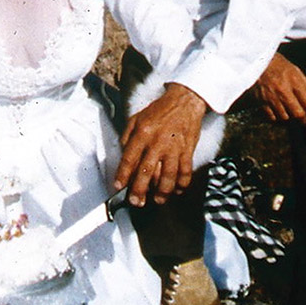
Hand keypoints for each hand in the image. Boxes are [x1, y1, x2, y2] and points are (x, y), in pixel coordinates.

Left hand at [113, 83, 207, 206]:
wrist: (184, 102)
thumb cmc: (159, 111)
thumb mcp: (136, 118)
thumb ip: (127, 137)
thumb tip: (123, 156)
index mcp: (142, 133)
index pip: (130, 158)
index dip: (122, 175)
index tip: (118, 187)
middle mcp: (158, 143)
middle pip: (147, 172)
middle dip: (140, 190)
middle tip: (136, 202)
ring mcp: (174, 148)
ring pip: (168, 176)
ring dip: (162, 192)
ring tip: (158, 200)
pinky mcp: (187, 151)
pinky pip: (185, 172)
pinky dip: (181, 184)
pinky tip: (176, 191)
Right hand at [252, 53, 305, 127]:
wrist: (256, 61)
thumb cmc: (279, 66)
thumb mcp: (296, 72)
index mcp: (294, 81)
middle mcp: (283, 90)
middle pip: (297, 114)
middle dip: (303, 120)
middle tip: (305, 121)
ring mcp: (271, 96)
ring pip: (285, 117)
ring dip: (290, 118)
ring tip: (291, 113)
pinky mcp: (261, 101)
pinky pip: (272, 117)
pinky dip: (277, 117)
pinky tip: (279, 112)